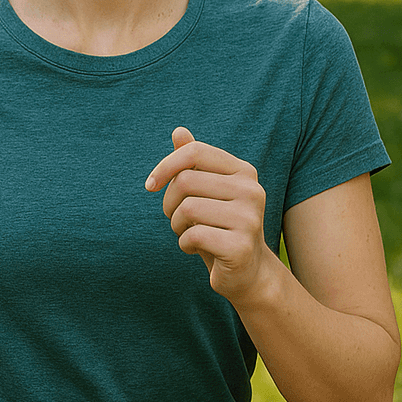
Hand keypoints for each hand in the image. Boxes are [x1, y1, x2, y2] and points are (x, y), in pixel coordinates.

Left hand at [145, 126, 271, 303]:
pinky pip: (193, 236)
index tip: (150, 186)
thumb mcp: (207, 192)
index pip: (195, 152)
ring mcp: (249, 218)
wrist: (247, 271)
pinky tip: (196, 248)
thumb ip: (194, 163)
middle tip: (178, 219)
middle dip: (170, 204)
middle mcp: (251, 190)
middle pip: (185, 182)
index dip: (165, 166)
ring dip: (177, 226)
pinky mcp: (241, 246)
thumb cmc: (219, 225)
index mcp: (243, 171)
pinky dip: (184, 244)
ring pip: (187, 209)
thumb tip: (178, 131)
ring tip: (190, 234)